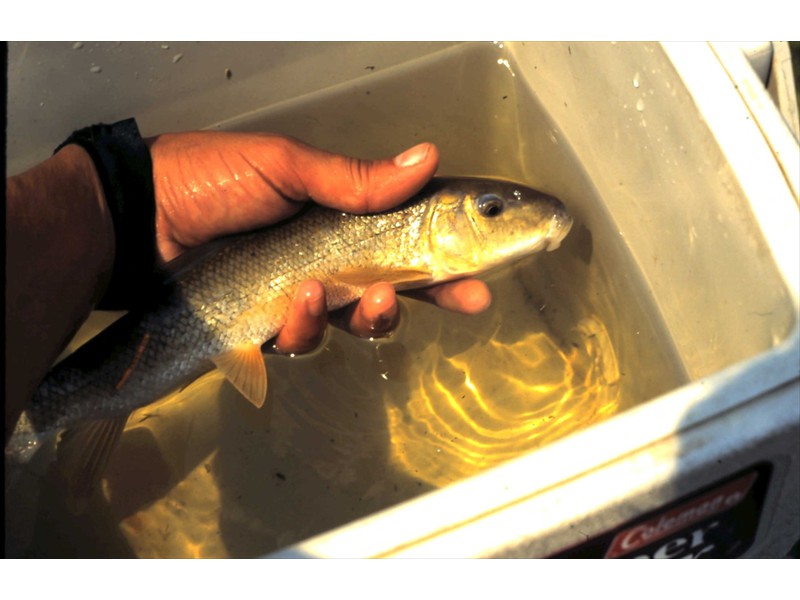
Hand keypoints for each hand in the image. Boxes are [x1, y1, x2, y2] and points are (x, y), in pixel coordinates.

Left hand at [146, 132, 490, 353]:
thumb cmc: (207, 179)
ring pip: (352, 323)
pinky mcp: (266, 326)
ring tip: (359, 294)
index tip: (482, 274)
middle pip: (395, 290)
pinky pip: (301, 340)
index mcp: (337, 219)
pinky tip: (295, 302)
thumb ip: (355, 178)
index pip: (406, 242)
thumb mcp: (286, 166)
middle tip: (465, 298)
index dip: (447, 261)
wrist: (134, 217)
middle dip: (433, 298)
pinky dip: (304, 326)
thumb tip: (424, 157)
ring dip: (368, 315)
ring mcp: (296, 297)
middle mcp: (324, 261)